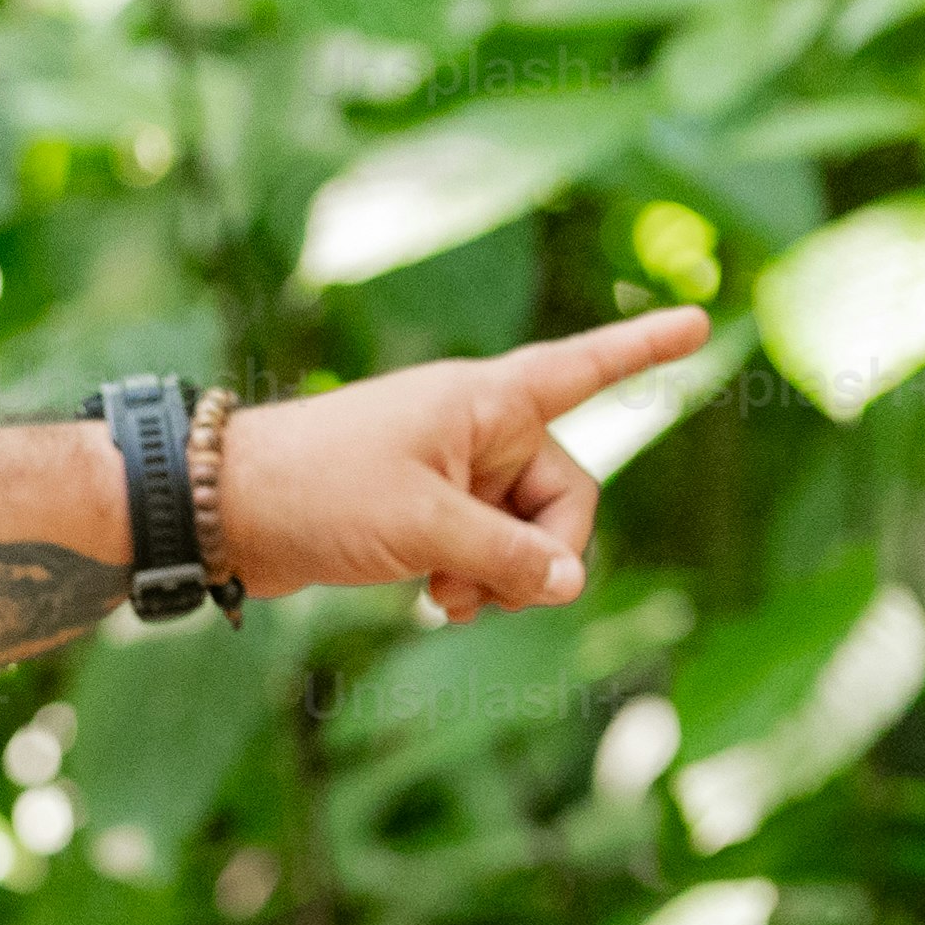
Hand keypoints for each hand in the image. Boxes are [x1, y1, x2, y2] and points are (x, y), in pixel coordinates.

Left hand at [213, 307, 695, 620]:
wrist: (223, 509)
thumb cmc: (319, 492)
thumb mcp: (424, 526)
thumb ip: (507, 556)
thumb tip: (570, 585)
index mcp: (486, 400)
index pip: (584, 366)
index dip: (643, 349)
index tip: (701, 321)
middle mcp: (477, 427)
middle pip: (565, 494)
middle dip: (541, 552)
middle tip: (492, 592)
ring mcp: (451, 470)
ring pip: (524, 532)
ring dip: (503, 576)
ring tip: (448, 601)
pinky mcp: (422, 509)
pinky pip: (483, 548)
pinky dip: (473, 579)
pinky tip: (437, 603)